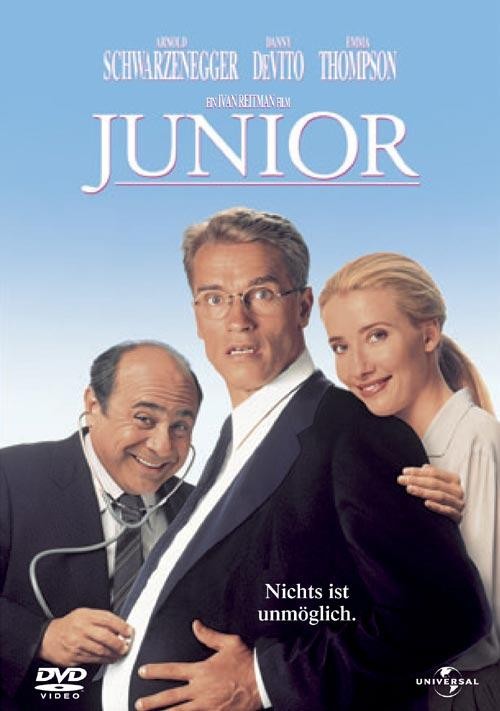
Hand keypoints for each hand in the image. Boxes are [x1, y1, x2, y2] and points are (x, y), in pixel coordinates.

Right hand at [39, 607, 132, 665]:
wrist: (49, 638)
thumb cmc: (69, 625)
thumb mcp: (84, 614)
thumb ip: (101, 618)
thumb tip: (120, 626)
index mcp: (85, 616)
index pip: (107, 619)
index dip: (121, 626)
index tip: (129, 631)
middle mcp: (81, 629)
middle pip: (105, 636)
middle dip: (118, 643)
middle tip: (126, 646)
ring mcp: (77, 644)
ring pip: (100, 650)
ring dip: (113, 653)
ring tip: (119, 653)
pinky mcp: (74, 656)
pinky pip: (93, 659)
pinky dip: (104, 660)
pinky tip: (109, 658)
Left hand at [135, 619, 260, 710]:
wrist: (261, 682)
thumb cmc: (246, 662)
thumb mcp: (229, 643)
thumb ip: (209, 635)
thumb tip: (196, 625)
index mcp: (201, 671)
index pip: (173, 670)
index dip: (156, 671)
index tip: (143, 672)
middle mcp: (200, 690)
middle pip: (171, 697)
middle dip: (153, 701)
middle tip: (140, 704)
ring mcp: (206, 706)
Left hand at [398, 464, 464, 522]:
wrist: (451, 519)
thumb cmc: (444, 499)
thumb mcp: (438, 484)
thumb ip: (432, 475)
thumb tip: (424, 467)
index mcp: (454, 479)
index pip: (434, 473)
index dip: (418, 471)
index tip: (404, 472)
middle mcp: (457, 490)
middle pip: (435, 483)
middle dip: (417, 480)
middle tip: (402, 480)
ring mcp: (458, 503)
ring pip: (440, 496)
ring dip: (423, 492)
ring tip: (410, 489)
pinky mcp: (458, 517)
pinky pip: (448, 511)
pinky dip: (437, 507)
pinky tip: (426, 503)